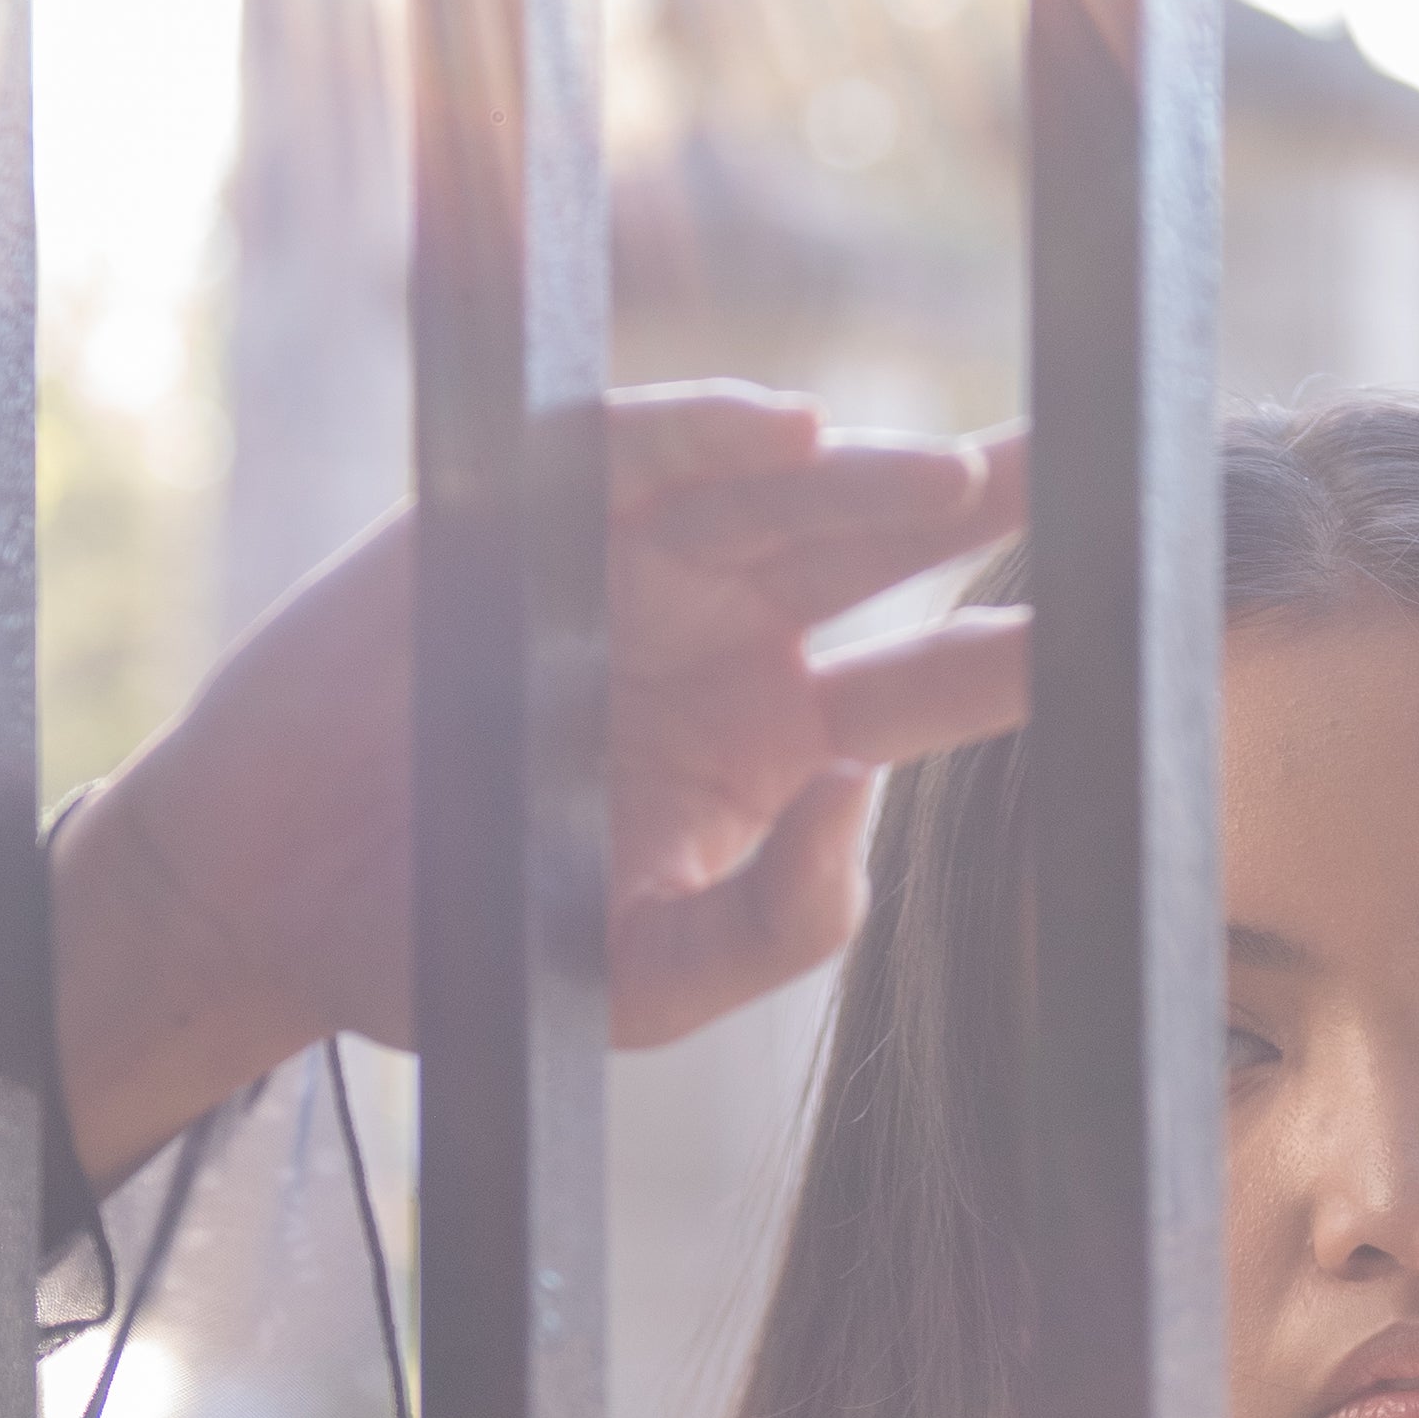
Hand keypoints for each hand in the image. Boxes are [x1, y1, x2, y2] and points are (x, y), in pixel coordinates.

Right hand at [48, 387, 1026, 1187]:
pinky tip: (789, 436)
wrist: (275, 898)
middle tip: (1106, 483)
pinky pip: (637, 454)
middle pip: (889, 556)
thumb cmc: (466, 948)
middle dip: (995, 514)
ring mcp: (630, 568)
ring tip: (960, 479)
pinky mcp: (529, 517)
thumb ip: (782, 919)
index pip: (933, 683)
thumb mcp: (650, 983)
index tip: (1143, 628)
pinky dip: (709, 434)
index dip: (1030, 652)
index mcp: (772, 744)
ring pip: (784, 499)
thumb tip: (861, 788)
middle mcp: (723, 639)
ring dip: (873, 482)